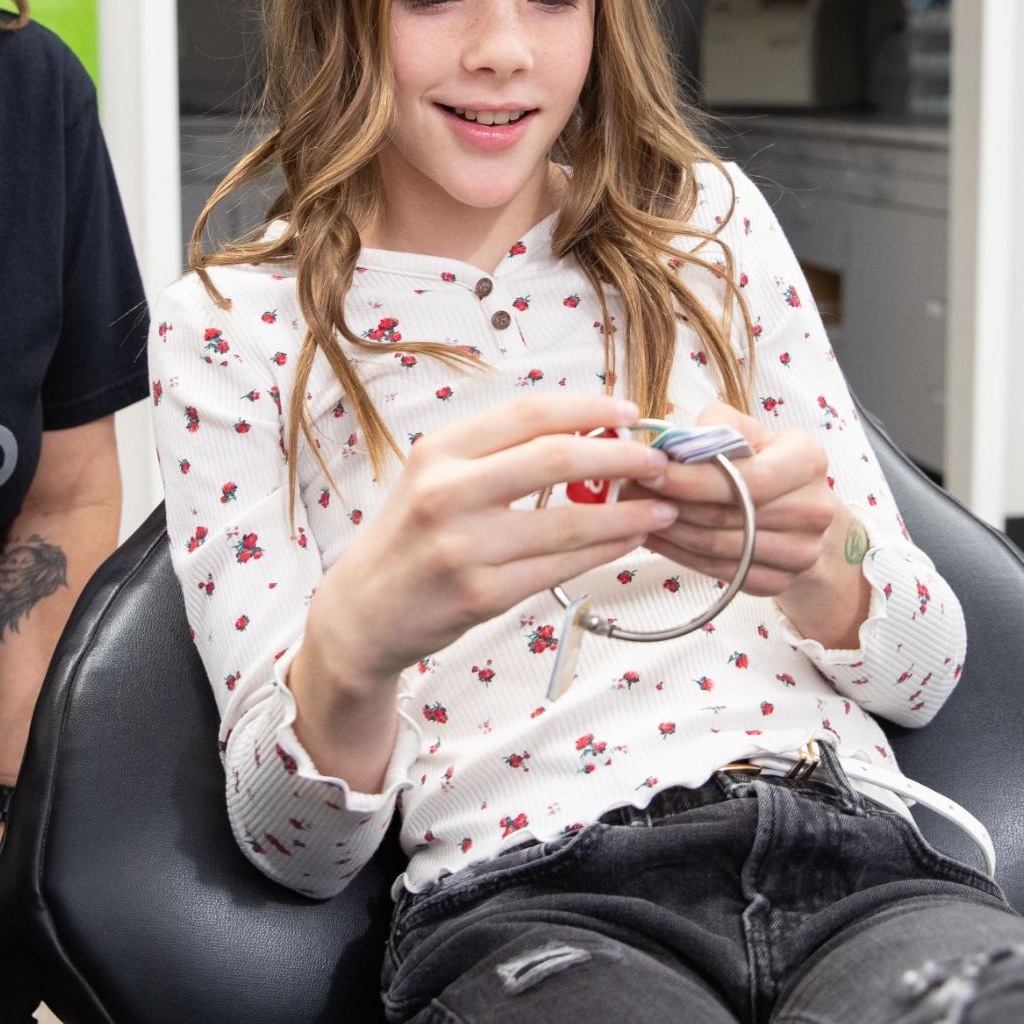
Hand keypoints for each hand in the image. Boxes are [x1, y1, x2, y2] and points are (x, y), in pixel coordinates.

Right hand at [308, 394, 679, 686]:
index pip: (529, 414)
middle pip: (556, 458)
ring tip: (661, 508)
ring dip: (626, 513)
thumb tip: (586, 432)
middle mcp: (446, 492)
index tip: (630, 414)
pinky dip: (604, 551)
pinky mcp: (479, 595)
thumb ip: (497, 455)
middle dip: (621, 457)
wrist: (362, 614)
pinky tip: (628, 541)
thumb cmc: (410, 540)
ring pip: (568, 521)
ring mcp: (463, 546)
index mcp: (439, 452)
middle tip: (657, 461)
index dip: (589, 409)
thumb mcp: (435, 479)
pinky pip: (560, 568)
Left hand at [630, 402, 852, 622]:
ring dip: (669, 530)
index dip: (694, 479)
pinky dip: (680, 554)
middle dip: (671, 503)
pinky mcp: (780, 581)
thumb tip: (672, 446)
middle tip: (628, 491)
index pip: (749, 478)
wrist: (800, 513)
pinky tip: (655, 537)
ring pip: (718, 546)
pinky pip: (718, 571)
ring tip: (635, 512)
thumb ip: (715, 426)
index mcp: (808, 460)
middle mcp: (813, 509)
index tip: (650, 472)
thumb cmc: (765, 462)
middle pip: (728, 515)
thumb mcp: (747, 430)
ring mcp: (801, 552)